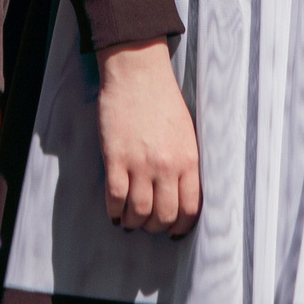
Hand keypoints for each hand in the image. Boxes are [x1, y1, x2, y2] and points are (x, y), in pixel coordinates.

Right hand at [95, 40, 198, 236]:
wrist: (137, 72)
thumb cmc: (163, 99)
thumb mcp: (187, 133)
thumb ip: (186, 163)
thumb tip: (182, 194)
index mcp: (188, 159)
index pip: (190, 208)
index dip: (181, 226)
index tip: (173, 231)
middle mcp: (167, 165)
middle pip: (164, 215)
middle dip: (155, 227)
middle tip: (148, 224)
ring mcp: (140, 162)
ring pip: (139, 211)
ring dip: (133, 222)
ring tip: (129, 219)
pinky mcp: (116, 156)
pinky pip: (115, 196)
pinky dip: (114, 210)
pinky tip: (114, 211)